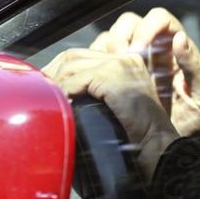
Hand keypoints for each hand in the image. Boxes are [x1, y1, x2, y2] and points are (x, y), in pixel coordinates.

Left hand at [42, 49, 178, 180]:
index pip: (83, 55)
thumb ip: (99, 89)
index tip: (49, 85)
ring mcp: (119, 65)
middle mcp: (125, 57)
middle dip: (53, 71)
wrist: (156, 143)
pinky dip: (65, 92)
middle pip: (74, 55)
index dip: (60, 68)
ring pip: (71, 65)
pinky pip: (76, 80)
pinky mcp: (112, 76)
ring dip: (57, 83)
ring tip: (51, 100)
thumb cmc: (138, 132)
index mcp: (128, 61)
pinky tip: (63, 105)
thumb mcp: (118, 103)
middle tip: (42, 91)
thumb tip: (65, 87)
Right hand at [89, 8, 199, 136]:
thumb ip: (195, 66)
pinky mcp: (119, 81)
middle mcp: (154, 53)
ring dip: (105, 50)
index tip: (138, 49)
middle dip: (121, 36)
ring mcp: (135, 66)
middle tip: (119, 61)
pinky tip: (99, 82)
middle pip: (130, 24)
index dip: (147, 27)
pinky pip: (100, 61)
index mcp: (177, 50)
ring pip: (112, 39)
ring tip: (108, 72)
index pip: (160, 20)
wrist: (188, 147)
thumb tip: (179, 38)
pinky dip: (94, 65)